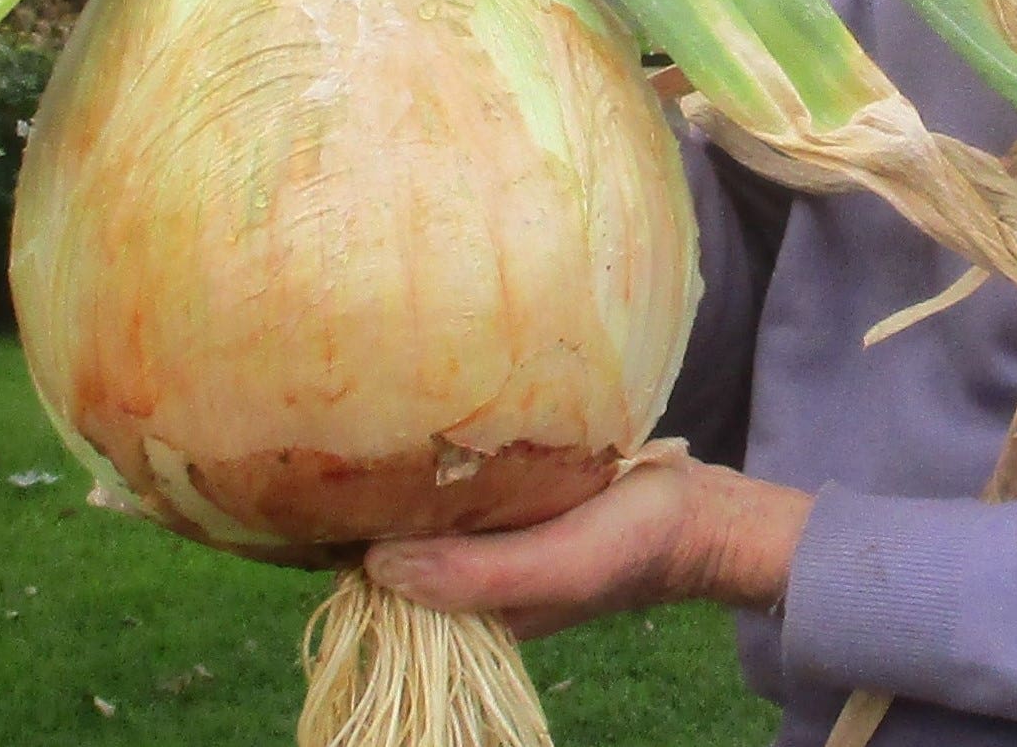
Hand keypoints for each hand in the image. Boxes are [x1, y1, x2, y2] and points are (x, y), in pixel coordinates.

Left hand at [363, 454, 812, 639]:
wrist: (706, 511)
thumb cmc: (629, 546)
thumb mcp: (551, 571)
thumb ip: (471, 576)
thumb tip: (377, 565)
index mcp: (477, 605)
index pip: (389, 580)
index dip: (348, 541)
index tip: (310, 490)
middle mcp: (479, 568)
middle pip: (404, 536)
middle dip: (369, 498)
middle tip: (326, 430)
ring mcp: (501, 528)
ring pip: (432, 502)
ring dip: (405, 467)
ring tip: (361, 411)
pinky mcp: (523, 490)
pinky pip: (468, 474)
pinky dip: (447, 451)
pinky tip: (426, 410)